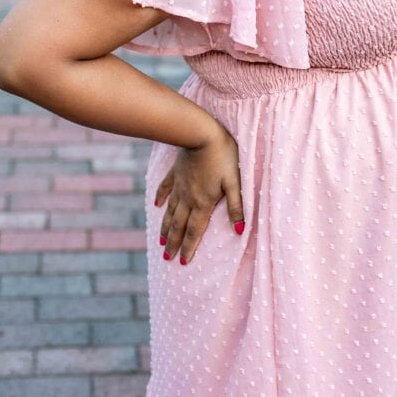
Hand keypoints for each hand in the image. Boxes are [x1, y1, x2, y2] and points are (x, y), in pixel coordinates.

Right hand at [153, 123, 244, 265]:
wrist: (201, 134)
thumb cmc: (223, 156)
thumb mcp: (234, 182)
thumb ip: (236, 207)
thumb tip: (239, 231)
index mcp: (203, 203)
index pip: (195, 231)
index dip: (189, 248)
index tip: (182, 262)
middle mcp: (188, 198)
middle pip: (179, 225)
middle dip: (174, 243)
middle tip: (166, 258)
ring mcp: (179, 184)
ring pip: (170, 211)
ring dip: (166, 227)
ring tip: (161, 241)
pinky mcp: (176, 171)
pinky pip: (165, 188)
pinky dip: (160, 198)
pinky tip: (157, 205)